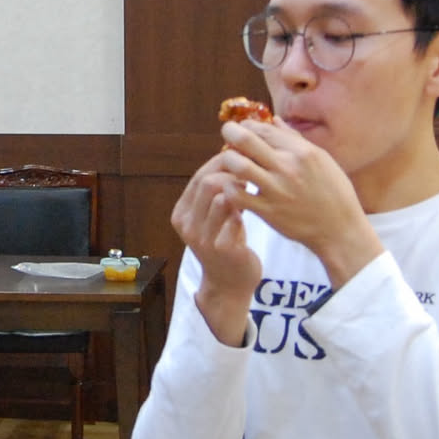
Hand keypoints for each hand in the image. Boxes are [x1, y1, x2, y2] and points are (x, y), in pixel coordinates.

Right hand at [171, 152, 262, 344]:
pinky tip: (257, 209)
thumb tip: (232, 155)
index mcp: (181, 213)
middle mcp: (187, 225)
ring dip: (241, 189)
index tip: (243, 160)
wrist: (229, 284)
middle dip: (233, 173)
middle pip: (207, 182)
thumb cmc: (224, 243)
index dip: (221, 163)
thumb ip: (214, 192)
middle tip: (252, 173)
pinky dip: (248, 209)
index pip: (198, 176)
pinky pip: (236, 217)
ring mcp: (203, 238)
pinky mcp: (222, 248)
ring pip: (221, 196)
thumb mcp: (211, 217)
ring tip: (254, 189)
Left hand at [216, 119, 381, 287]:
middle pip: (246, 140)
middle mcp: (288, 167)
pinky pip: (237, 195)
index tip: (243, 128)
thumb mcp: (322, 159)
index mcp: (302, 152)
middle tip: (227, 134)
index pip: (264, 129)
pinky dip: (230, 188)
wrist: (339, 229)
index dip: (248, 125)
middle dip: (230, 131)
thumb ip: (295, 139)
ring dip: (228, 160)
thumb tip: (275, 120)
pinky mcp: (267, 211)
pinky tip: (234, 186)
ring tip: (230, 162)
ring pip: (238, 165)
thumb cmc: (334, 192)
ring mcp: (276, 190)